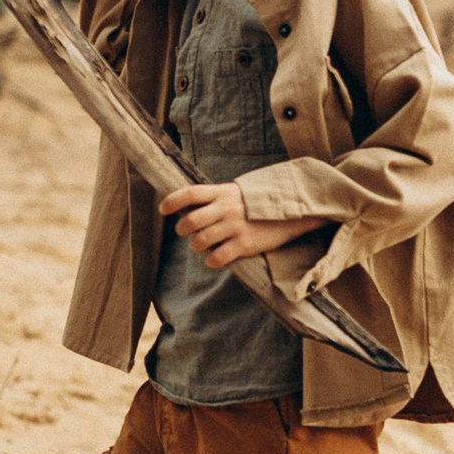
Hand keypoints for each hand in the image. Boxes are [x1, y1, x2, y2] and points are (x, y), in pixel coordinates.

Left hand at [159, 180, 313, 268]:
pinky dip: (211, 260)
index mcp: (222, 192)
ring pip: (200, 241)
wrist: (290, 212)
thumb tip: (186, 209)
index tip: (162, 209)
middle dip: (182, 230)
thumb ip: (213, 198)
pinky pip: (217, 257)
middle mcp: (226, 208)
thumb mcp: (235, 192)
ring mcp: (235, 227)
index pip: (190, 193)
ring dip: (196, 246)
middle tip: (186, 233)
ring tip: (202, 246)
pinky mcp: (245, 244)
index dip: (172, 201)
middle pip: (191, 220)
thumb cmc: (257, 204)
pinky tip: (214, 259)